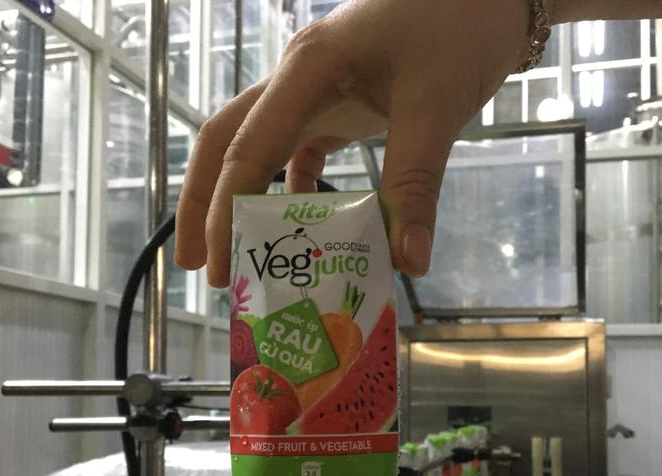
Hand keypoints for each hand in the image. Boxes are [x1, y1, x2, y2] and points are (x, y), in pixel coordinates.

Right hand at [175, 0, 531, 286]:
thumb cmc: (461, 24)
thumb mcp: (438, 105)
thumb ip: (416, 184)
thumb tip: (408, 263)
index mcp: (307, 70)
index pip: (247, 149)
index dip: (225, 212)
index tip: (217, 266)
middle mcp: (298, 78)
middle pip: (228, 142)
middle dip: (206, 205)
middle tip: (199, 266)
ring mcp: (317, 87)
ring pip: (260, 146)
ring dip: (245, 199)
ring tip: (242, 255)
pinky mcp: (342, 99)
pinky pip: (303, 149)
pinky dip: (297, 189)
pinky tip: (303, 227)